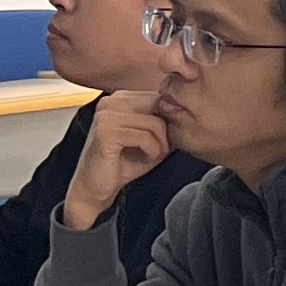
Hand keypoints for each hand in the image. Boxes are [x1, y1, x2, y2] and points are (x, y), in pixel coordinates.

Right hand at [60, 88, 173, 231]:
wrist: (96, 188)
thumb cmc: (125, 162)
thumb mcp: (152, 138)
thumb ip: (165, 121)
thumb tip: (189, 109)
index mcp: (120, 98)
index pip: (159, 97)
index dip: (168, 121)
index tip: (162, 141)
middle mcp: (110, 101)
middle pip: (159, 106)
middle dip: (166, 131)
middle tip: (159, 150)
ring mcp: (105, 115)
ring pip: (155, 123)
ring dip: (160, 144)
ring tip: (151, 155)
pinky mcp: (105, 131)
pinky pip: (145, 137)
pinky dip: (152, 151)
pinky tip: (144, 158)